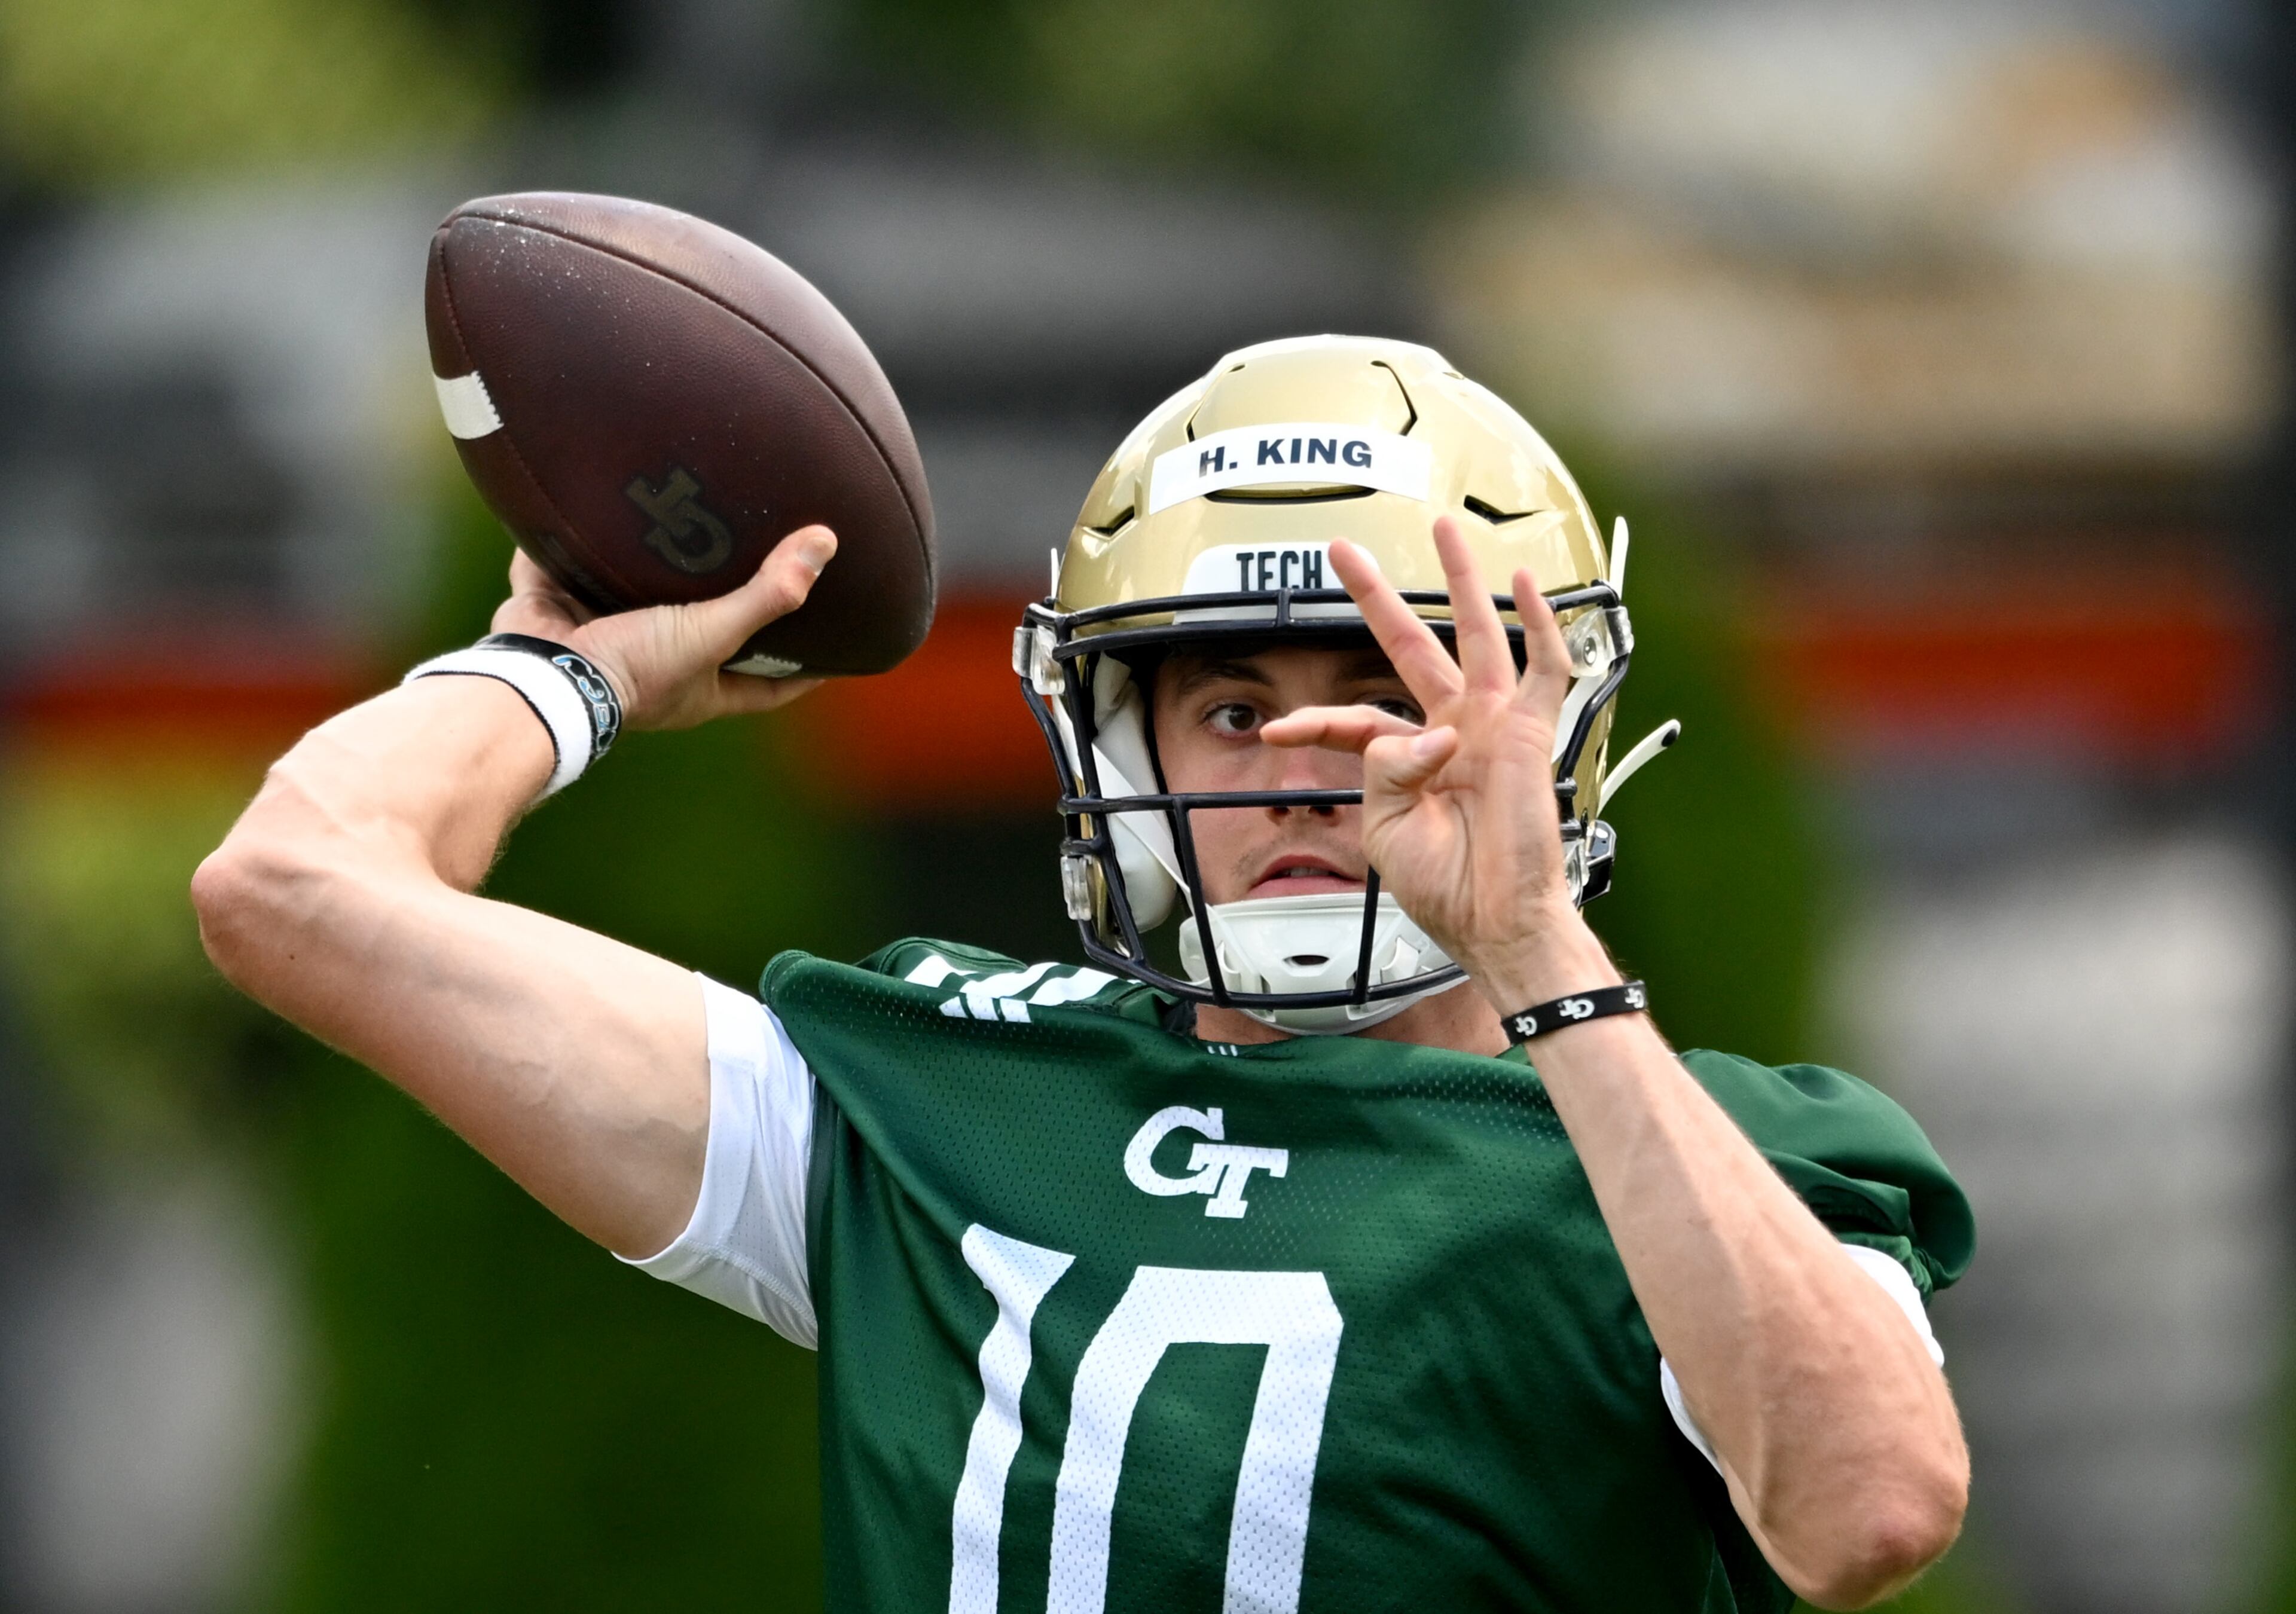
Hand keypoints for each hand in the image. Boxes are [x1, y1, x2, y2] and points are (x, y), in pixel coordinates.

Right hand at [490, 527, 834, 730]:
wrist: (543, 678)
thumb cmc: (635, 670)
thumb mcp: (711, 633)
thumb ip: (767, 594)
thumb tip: (826, 544)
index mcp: (700, 685)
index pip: (772, 683)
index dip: (807, 667)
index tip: (843, 643)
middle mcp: (658, 664)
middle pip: (708, 634)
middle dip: (732, 604)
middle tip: (768, 563)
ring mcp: (605, 635)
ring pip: (638, 596)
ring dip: (656, 568)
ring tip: (692, 520)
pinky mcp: (558, 606)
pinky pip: (566, 568)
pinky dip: (574, 541)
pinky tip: (593, 501)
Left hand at [1258, 518, 1600, 986]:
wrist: (1496, 921)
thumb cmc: (1447, 888)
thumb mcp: (1388, 828)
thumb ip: (1387, 769)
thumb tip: (1426, 735)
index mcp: (1410, 760)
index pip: (1357, 718)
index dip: (1316, 720)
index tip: (1277, 729)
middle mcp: (1452, 730)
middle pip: (1409, 645)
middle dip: (1376, 598)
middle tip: (1342, 552)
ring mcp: (1493, 725)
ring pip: (1476, 634)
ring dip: (1462, 581)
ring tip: (1444, 529)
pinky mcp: (1532, 734)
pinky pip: (1544, 669)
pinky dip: (1539, 625)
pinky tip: (1524, 583)